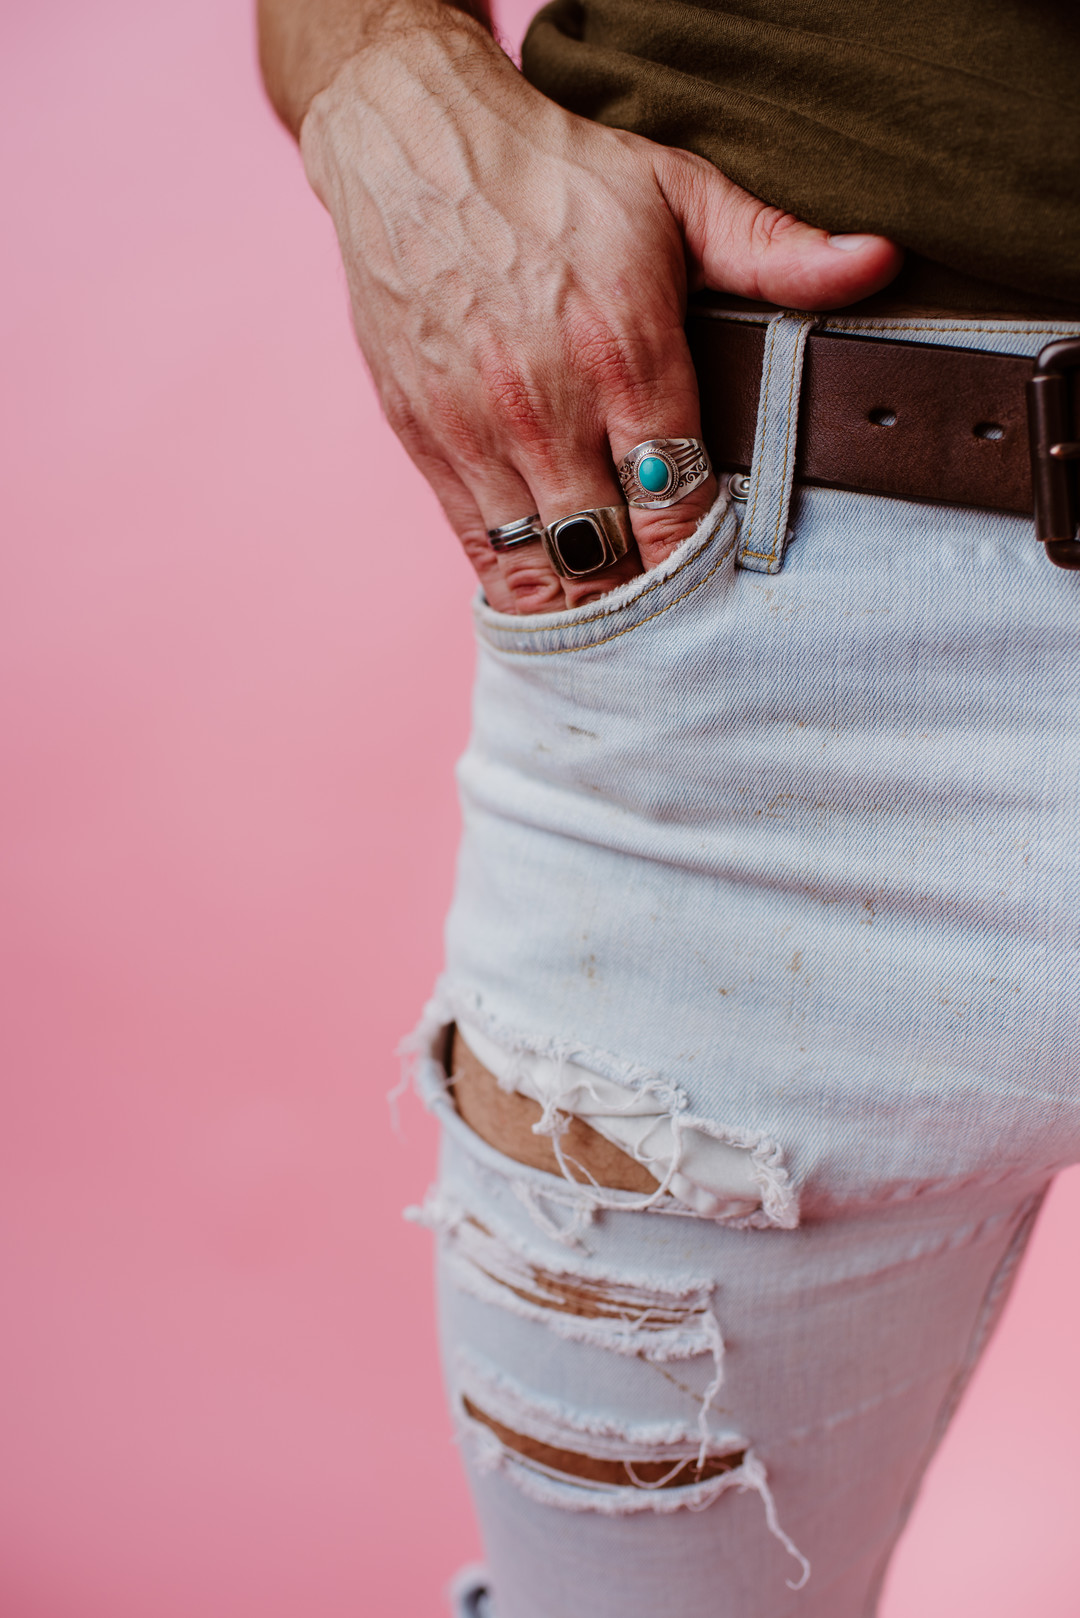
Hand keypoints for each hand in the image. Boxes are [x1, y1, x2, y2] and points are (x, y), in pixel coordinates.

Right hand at [301, 11, 900, 613]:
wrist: (409, 144)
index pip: (679, 504)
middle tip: (685, 616)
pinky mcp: (425, 443)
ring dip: (589, 601)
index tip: (726, 576)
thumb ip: (774, 246)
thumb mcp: (676, 189)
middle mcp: (546, 405)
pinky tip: (561, 589)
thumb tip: (877, 263)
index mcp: (623, 350)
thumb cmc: (552, 172)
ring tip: (626, 611)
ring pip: (544, 571)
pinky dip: (524, 585)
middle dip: (652, 594)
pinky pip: (481, 553)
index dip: (705, 559)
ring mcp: (477, 431)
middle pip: (612, 555)